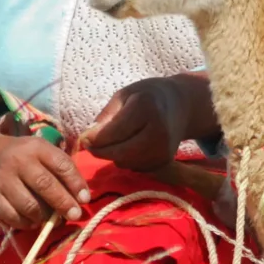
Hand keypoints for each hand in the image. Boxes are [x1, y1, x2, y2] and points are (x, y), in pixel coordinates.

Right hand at [0, 125, 90, 228]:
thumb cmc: (22, 156)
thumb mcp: (40, 151)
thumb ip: (59, 169)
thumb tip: (79, 198)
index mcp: (36, 147)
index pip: (61, 164)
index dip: (76, 183)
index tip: (85, 199)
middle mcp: (19, 161)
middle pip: (45, 185)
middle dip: (63, 203)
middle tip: (75, 215)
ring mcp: (3, 179)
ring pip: (28, 205)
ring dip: (44, 217)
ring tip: (52, 221)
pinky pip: (12, 216)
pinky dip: (26, 223)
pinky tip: (34, 222)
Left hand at [81, 74, 217, 171]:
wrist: (180, 105)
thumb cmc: (147, 96)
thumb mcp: (123, 95)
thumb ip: (105, 117)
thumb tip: (87, 139)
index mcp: (146, 108)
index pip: (112, 133)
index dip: (93, 139)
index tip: (82, 139)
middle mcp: (158, 131)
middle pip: (119, 153)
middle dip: (101, 151)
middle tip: (91, 145)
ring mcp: (164, 149)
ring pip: (125, 163)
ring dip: (114, 155)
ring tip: (116, 141)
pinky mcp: (165, 161)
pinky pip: (135, 167)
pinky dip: (127, 160)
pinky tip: (131, 146)